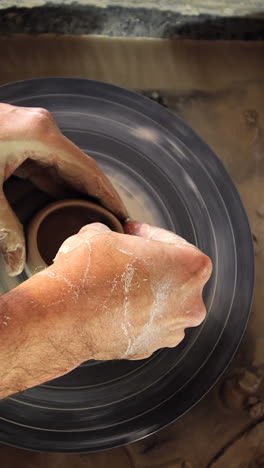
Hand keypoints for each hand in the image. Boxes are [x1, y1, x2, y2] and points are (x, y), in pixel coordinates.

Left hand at [0, 103, 126, 275]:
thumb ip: (4, 227)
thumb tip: (16, 262)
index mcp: (42, 136)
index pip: (88, 171)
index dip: (108, 195)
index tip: (123, 216)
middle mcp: (41, 131)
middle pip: (76, 171)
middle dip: (90, 199)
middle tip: (105, 226)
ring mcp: (28, 134)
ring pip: (58, 170)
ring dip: (67, 196)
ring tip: (82, 222)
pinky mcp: (16, 140)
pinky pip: (41, 168)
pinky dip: (47, 189)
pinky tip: (52, 208)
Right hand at [39, 222, 211, 360]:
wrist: (64, 316)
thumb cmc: (89, 271)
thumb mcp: (100, 233)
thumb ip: (114, 233)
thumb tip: (104, 236)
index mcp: (192, 268)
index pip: (173, 243)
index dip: (148, 234)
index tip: (132, 232)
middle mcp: (191, 303)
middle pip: (171, 276)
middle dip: (148, 266)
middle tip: (123, 258)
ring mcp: (171, 331)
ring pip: (159, 304)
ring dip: (141, 293)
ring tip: (113, 284)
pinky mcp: (149, 349)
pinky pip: (143, 326)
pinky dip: (130, 315)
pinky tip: (108, 306)